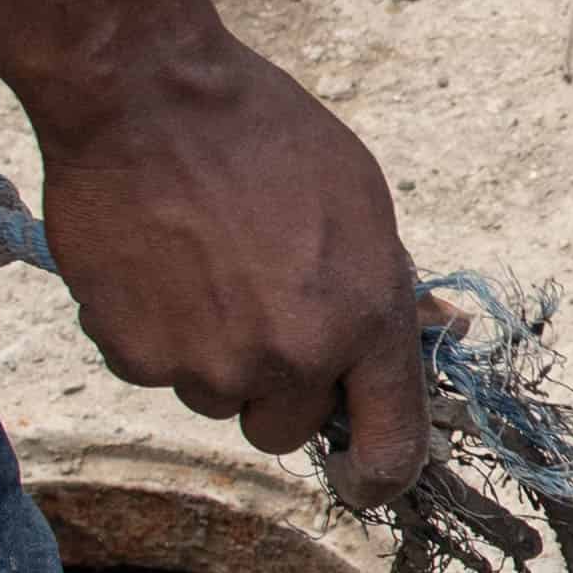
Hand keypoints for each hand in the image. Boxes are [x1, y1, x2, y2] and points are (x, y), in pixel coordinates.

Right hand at [28, 33, 435, 503]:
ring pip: (215, 398)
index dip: (378, 474)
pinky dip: (151, 331)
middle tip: (256, 308)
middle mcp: (291, 359)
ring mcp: (208, 366)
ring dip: (210, 354)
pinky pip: (152, 371)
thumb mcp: (360, 200)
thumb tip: (436, 334)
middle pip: (284, 429)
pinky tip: (155, 263)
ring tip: (201, 266)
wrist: (146, 97)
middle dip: (275, 386)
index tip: (361, 476)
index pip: (392, 448)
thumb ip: (388, 287)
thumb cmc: (262, 134)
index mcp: (363, 320)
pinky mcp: (136, 357)